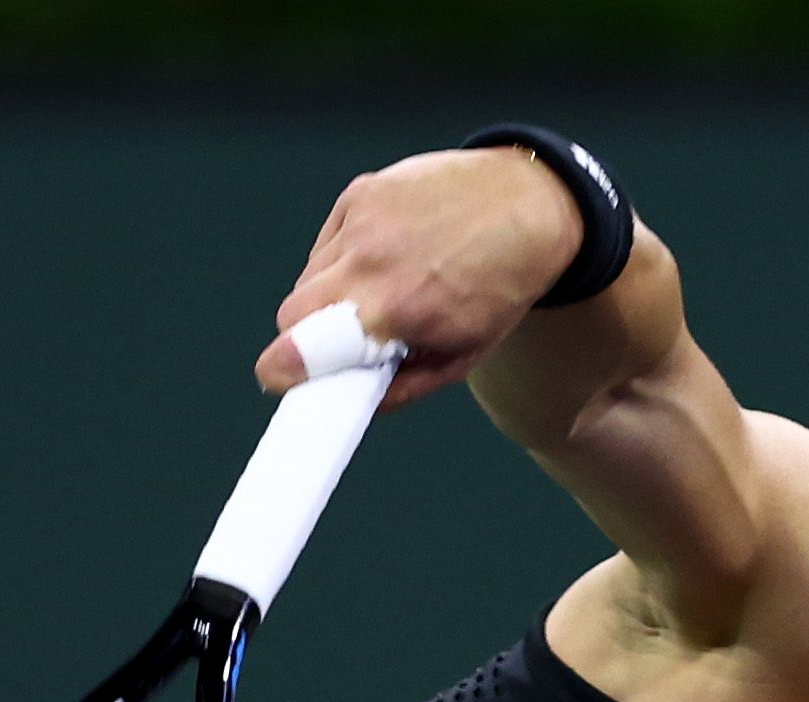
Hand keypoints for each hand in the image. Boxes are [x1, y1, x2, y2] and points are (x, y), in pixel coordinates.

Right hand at [254, 149, 583, 410]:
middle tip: (335, 345)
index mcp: (397, 309)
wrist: (529, 207)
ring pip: (309, 278)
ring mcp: (363, 220)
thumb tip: (350, 401)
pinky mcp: (361, 193)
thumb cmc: (499, 290)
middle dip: (303, 337)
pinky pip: (327, 244)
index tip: (280, 380)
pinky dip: (343, 260)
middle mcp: (372, 260)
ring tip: (379, 293)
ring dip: (329, 296)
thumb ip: (402, 389)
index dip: (282, 369)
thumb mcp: (461, 357)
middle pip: (291, 313)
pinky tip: (384, 258)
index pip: (301, 344)